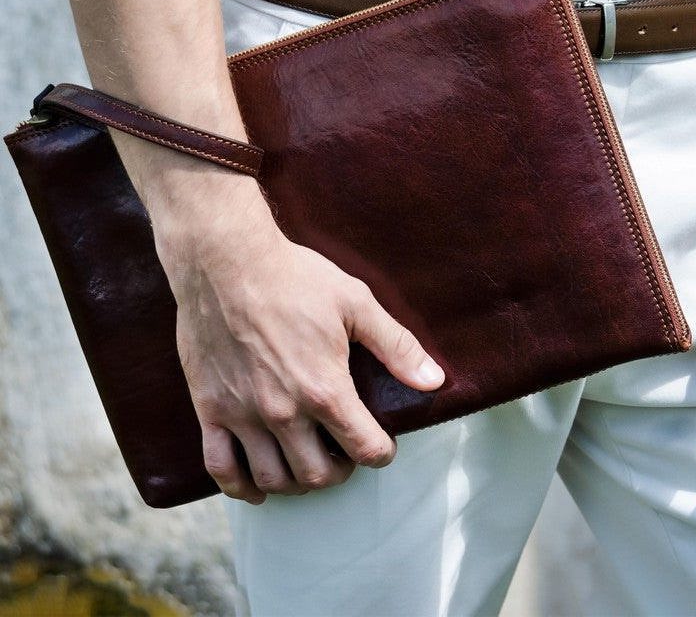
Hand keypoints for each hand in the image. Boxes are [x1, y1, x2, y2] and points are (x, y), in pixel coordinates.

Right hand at [153, 173, 445, 503]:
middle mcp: (283, 411)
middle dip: (341, 470)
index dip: (382, 452)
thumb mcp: (355, 304)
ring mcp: (243, 414)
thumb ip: (396, 347)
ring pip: (273, 479)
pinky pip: (220, 467)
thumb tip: (434, 381)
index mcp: (325, 389)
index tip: (383, 443)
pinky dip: (240, 487)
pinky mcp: (209, 408)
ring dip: (296, 482)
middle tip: (344, 452)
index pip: (365, 448)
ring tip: (306, 461)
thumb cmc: (294, 278)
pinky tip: (256, 485)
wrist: (225, 261)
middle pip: (318, 474)